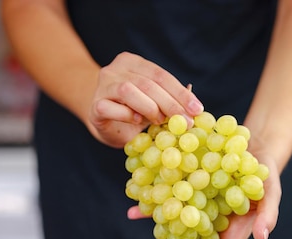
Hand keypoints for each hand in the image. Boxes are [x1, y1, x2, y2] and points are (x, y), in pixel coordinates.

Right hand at [87, 52, 203, 147]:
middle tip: (185, 122)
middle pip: (148, 83)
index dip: (180, 93)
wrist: (100, 119)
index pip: (161, 75)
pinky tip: (136, 121)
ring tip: (160, 121)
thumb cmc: (130, 110)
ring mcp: (102, 86)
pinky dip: (126, 115)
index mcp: (132, 62)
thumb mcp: (152, 102)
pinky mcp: (95, 106)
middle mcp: (115, 70)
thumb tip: (194, 105)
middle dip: (171, 104)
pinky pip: (110, 107)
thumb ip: (169, 99)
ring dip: (149, 107)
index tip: (197, 110)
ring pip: (128, 90)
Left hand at [131, 139, 282, 238]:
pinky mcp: (188, 201)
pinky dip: (150, 212)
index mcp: (234, 236)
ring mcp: (199, 218)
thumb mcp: (271, 191)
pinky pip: (168, 210)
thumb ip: (268, 215)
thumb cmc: (265, 174)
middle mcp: (215, 232)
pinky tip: (132, 213)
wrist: (251, 151)